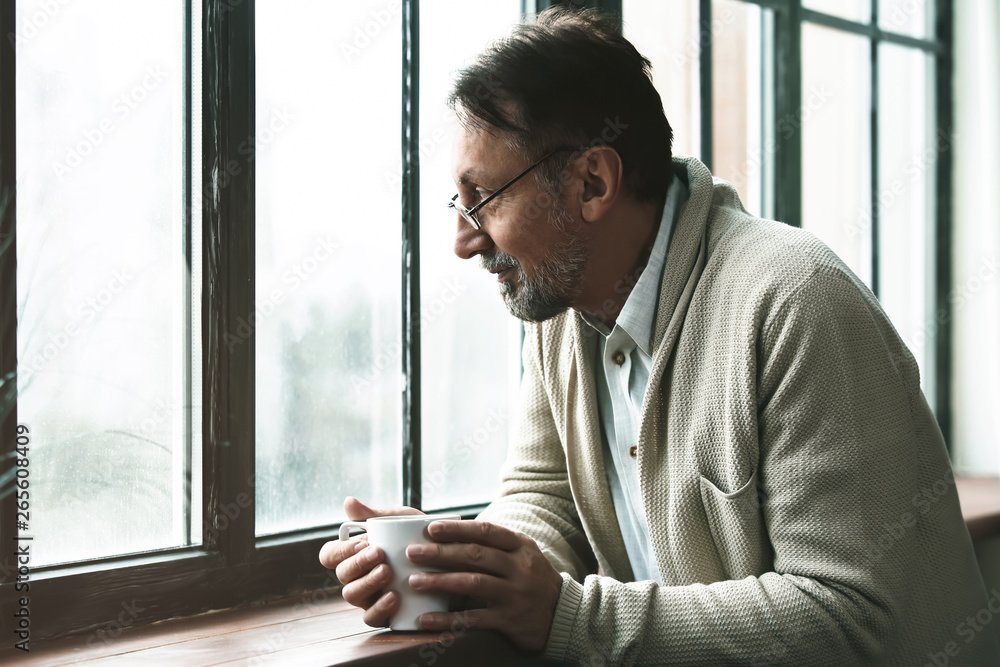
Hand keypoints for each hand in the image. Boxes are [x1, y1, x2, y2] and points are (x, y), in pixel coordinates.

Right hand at [318, 497, 422, 626]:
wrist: (451, 557)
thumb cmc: (418, 536)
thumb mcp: (400, 520)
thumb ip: (375, 514)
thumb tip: (349, 501)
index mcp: (354, 552)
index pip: (329, 554)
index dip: (339, 551)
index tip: (362, 542)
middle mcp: (356, 576)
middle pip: (342, 574)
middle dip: (358, 563)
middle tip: (379, 553)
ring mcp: (368, 596)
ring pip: (352, 596)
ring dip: (367, 583)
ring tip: (387, 572)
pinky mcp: (384, 614)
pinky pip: (371, 618)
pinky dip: (379, 608)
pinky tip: (394, 597)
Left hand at [404, 520, 562, 651]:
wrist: (563, 614)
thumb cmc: (533, 579)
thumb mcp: (523, 554)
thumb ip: (495, 545)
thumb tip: (451, 534)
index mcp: (521, 546)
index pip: (486, 532)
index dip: (457, 529)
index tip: (431, 529)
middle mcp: (519, 568)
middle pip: (475, 556)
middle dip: (441, 553)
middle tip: (413, 553)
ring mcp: (515, 594)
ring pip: (473, 584)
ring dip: (440, 582)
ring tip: (414, 581)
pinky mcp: (509, 620)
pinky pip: (473, 619)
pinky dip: (448, 619)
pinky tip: (427, 618)